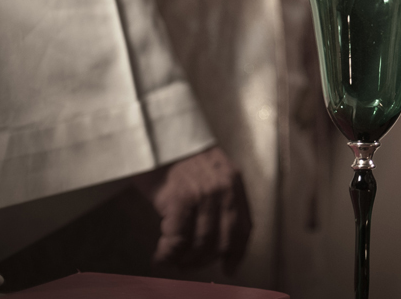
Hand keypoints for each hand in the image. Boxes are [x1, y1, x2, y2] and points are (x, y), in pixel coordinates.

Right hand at [132, 146, 251, 271]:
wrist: (156, 132)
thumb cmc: (178, 154)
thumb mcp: (210, 171)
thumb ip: (219, 196)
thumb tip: (216, 234)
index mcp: (234, 182)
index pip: (244, 227)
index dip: (237, 252)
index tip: (230, 268)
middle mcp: (224, 189)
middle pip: (223, 240)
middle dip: (205, 261)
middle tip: (188, 265)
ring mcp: (203, 194)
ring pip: (201, 244)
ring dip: (185, 260)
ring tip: (172, 261)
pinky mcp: (179, 199)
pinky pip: (178, 239)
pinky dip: (168, 254)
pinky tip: (160, 256)